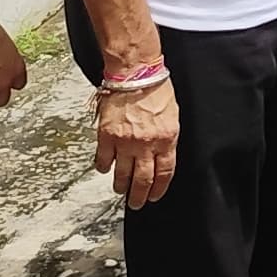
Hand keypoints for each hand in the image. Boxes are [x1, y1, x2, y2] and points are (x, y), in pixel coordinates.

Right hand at [97, 74, 180, 209]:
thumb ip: (167, 138)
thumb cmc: (156, 89)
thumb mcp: (173, 116)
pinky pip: (104, 159)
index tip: (154, 196)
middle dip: (139, 196)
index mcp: (167, 140)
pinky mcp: (107, 135)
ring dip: (121, 185)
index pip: (164, 173)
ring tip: (120, 190)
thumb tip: (162, 154)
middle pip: (143, 180)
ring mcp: (125, 142)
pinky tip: (105, 169)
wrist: (135, 72)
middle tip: (136, 203)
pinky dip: (104, 167)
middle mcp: (146, 145)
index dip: (159, 188)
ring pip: (122, 174)